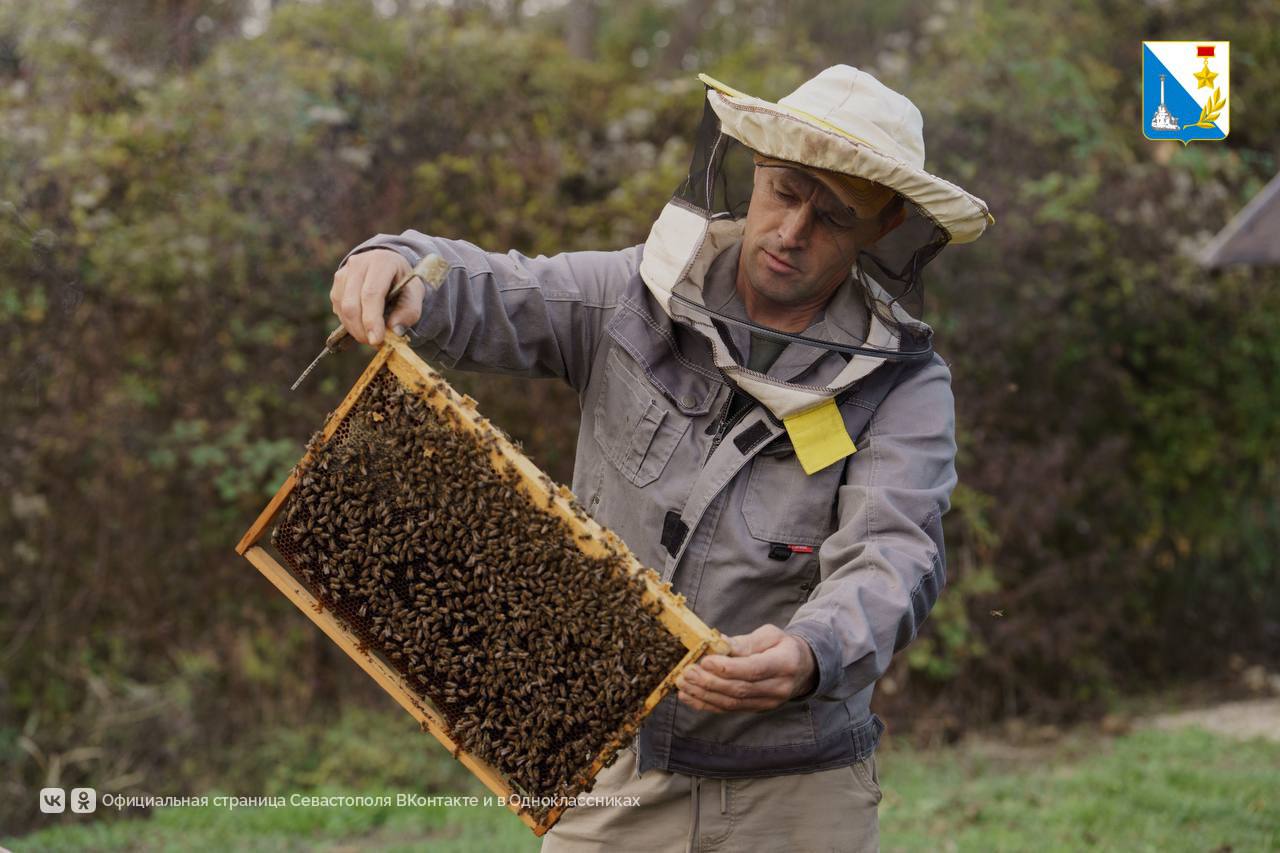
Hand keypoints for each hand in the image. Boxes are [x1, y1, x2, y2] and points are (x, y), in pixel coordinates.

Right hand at [330, 248, 423, 345]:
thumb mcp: (415, 294)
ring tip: (371, 335)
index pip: (371, 294)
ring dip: (355, 328)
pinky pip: (338, 308)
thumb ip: (409, 312)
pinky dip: (349, 322)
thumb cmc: (403, 282)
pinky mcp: (337, 283)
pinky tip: (363, 325)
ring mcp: (344, 272)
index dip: (371, 320)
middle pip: (352, 303)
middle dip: (361, 329)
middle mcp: (359, 263)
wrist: (390, 267)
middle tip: (374, 343)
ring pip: (343, 308)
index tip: (376, 340)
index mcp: (382, 262)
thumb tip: (394, 331)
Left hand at [675, 624, 817, 712]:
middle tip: (688, 672)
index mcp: (784, 664)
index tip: (705, 661)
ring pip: (732, 702)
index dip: (728, 668)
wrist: (801, 669)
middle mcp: (778, 688)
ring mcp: (767, 703)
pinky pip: (729, 709)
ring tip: (683, 684)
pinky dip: (707, 704)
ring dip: (704, 694)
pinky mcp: (756, 709)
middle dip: (710, 682)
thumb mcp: (770, 635)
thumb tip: (718, 643)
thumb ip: (746, 642)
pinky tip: (689, 697)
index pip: (754, 669)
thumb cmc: (782, 646)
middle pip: (740, 689)